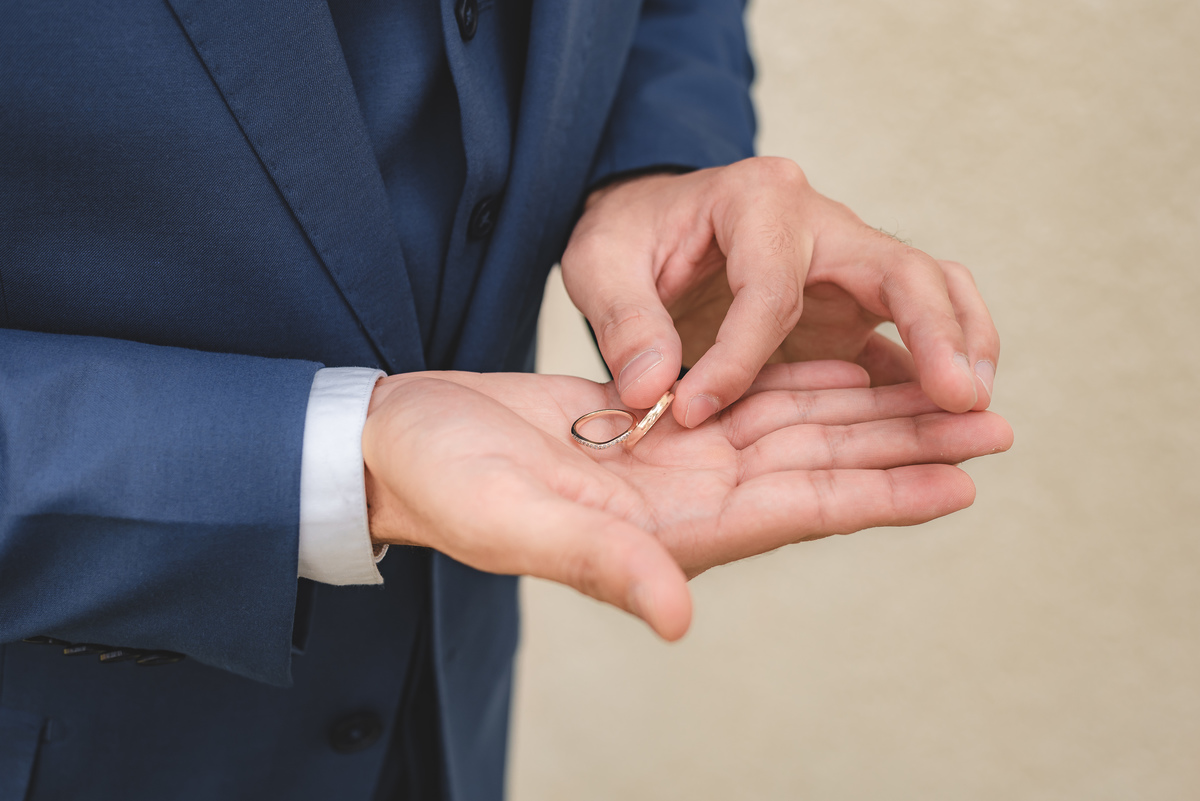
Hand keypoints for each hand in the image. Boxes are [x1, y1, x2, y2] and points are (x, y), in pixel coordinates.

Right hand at [362, 363, 1012, 639]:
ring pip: (796, 424)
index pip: (801, 506)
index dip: (885, 491)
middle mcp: (689, 495)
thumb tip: (680, 615)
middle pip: (821, 464)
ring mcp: (676, 457)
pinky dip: (804, 376)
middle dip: (904, 441)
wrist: (407, 444)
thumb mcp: (520, 523)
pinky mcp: (655, 419)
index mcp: (671, 526)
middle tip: (992, 418)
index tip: (965, 473)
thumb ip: (605, 564)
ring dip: (870, 405)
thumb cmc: (450, 488)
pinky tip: (847, 359)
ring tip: (939, 385)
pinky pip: (749, 394)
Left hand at [561, 158, 998, 428]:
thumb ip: (622, 322)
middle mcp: (819, 223)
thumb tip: (649, 392)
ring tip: (975, 411)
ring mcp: (845, 265)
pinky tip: (944, 427)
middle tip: (960, 396)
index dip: (739, 356)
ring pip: (929, 294)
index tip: (698, 412)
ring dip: (959, 347)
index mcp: (757, 199)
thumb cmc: (629, 239)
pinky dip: (932, 375)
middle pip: (900, 269)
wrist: (651, 228)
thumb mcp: (599, 265)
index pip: (770, 286)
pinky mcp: (851, 308)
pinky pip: (908, 337)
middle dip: (935, 330)